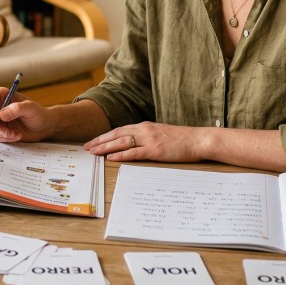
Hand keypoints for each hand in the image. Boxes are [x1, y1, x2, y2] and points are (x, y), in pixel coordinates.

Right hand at [0, 86, 50, 142]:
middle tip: (8, 132)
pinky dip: (4, 138)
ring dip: (1, 133)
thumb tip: (1, 115)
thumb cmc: (38, 113)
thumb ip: (17, 108)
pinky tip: (16, 136)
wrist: (43, 127)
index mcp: (1, 95)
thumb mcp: (31, 108)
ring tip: (15, 134)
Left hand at [84, 122, 205, 162]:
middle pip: (116, 134)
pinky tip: (111, 158)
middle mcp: (144, 130)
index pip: (120, 130)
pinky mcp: (155, 150)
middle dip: (100, 141)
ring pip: (122, 142)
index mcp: (145, 126)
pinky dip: (121, 155)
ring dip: (105, 147)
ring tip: (93, 152)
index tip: (93, 141)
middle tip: (86, 147)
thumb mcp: (161, 134)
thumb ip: (147, 137)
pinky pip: (134, 152)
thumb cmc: (182, 140)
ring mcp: (149, 140)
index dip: (105, 136)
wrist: (199, 140)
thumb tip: (135, 144)